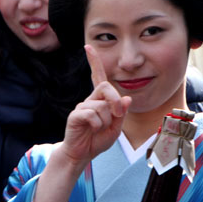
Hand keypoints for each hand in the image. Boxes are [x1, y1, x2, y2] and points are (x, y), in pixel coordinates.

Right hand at [59, 45, 130, 167]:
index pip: (98, 77)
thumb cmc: (97, 140)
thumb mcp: (115, 129)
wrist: (81, 154)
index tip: (88, 47)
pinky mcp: (75, 115)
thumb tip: (127, 99)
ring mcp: (82, 107)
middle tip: (117, 116)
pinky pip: (92, 115)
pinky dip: (97, 125)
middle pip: (106, 87)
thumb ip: (121, 114)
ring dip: (106, 121)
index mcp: (100, 100)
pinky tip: (91, 130)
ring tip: (99, 129)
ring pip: (102, 106)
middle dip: (115, 101)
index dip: (94, 62)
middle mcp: (90, 100)